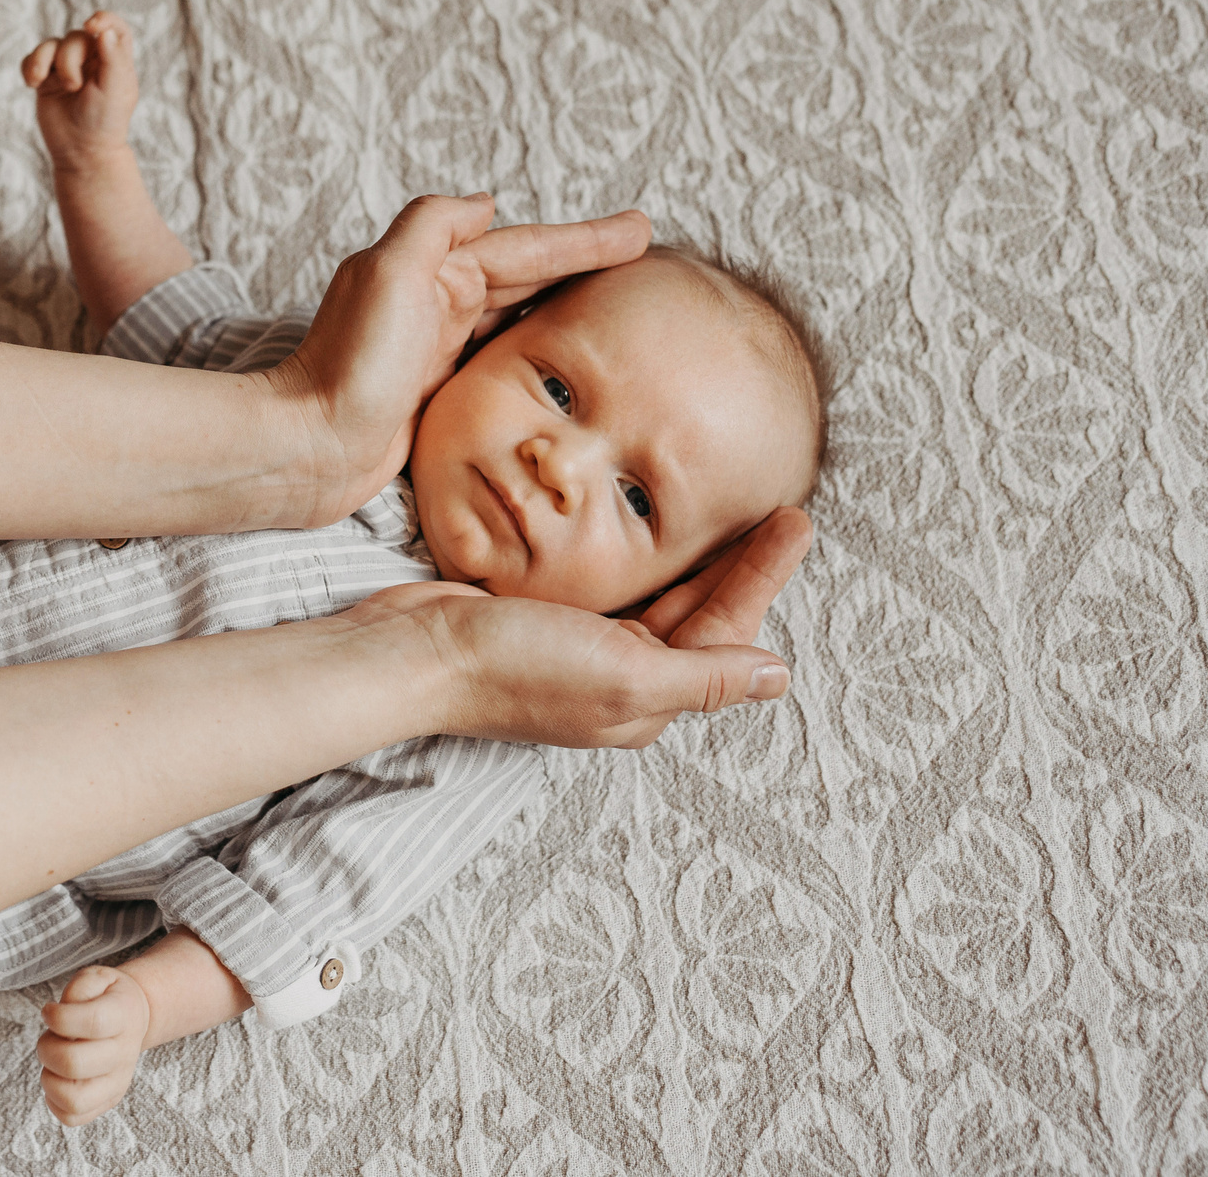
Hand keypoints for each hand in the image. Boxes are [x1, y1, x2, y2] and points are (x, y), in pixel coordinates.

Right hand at [22, 11, 137, 170]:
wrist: (81, 152)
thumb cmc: (105, 122)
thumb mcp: (116, 89)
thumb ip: (113, 58)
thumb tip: (104, 31)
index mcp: (114, 59)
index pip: (113, 27)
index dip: (104, 19)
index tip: (92, 26)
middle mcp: (91, 60)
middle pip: (76, 37)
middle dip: (69, 58)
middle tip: (73, 87)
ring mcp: (66, 68)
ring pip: (51, 45)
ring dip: (44, 60)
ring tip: (42, 83)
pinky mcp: (46, 79)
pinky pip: (32, 59)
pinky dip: (30, 67)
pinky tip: (32, 83)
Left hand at [36, 964, 153, 1125]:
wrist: (133, 1018)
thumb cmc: (106, 997)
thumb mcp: (97, 977)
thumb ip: (79, 989)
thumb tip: (61, 1015)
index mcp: (124, 1016)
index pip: (93, 1022)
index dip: (59, 1017)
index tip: (48, 1010)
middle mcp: (124, 1054)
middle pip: (74, 1063)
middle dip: (47, 1048)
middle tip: (49, 1036)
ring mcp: (117, 1082)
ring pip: (73, 1099)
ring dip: (49, 1078)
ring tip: (53, 1060)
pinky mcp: (107, 1100)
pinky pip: (72, 1116)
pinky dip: (54, 1100)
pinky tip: (58, 1076)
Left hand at [261, 199, 651, 522]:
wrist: (309, 448)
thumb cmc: (349, 364)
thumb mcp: (388, 272)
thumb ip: (434, 226)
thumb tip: (485, 203)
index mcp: (431, 271)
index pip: (524, 247)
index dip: (584, 240)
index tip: (642, 230)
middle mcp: (434, 304)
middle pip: (527, 277)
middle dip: (584, 263)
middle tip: (647, 255)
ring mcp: (437, 352)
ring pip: (518, 317)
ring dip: (566, 304)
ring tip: (619, 302)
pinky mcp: (438, 397)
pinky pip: (503, 363)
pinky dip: (538, 352)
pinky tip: (565, 361)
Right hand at [339, 509, 806, 746]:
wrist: (411, 653)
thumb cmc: (513, 669)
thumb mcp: (625, 673)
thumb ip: (704, 674)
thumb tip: (778, 678)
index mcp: (646, 699)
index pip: (726, 632)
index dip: (763, 577)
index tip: (795, 522)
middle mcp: (619, 676)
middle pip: (699, 613)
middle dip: (741, 565)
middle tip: (781, 508)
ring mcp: (579, 647)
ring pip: (658, 597)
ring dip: (696, 557)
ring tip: (731, 512)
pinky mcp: (542, 618)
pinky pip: (612, 585)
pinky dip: (639, 554)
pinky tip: (644, 524)